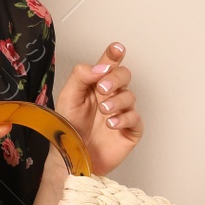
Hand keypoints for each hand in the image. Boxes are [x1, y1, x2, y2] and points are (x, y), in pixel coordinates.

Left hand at [52, 41, 141, 177]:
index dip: (114, 55)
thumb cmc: (69, 127)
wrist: (72, 156)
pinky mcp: (130, 129)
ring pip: (130, 96)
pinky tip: (111, 123)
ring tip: (103, 112)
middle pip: (124, 76)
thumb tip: (100, 67)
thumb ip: (81, 76)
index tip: (116, 49)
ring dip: (116, 101)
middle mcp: (112, 95)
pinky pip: (135, 118)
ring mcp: (122, 111)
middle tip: (103, 88)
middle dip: (115, 78)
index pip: (109, 64)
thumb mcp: (68, 97)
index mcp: (97, 84)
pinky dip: (123, 118)